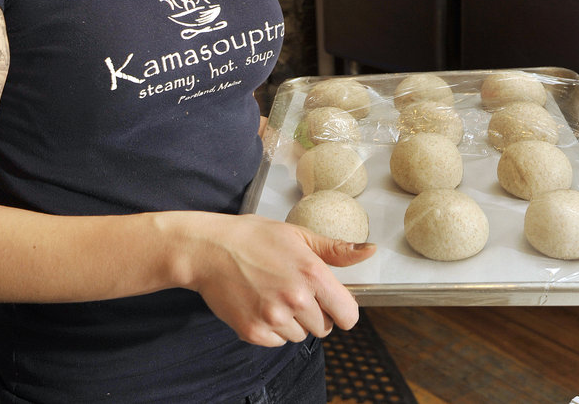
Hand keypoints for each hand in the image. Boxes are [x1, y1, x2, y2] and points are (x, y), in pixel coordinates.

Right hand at [185, 214, 375, 347]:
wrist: (208, 249)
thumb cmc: (252, 237)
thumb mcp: (296, 235)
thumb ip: (335, 250)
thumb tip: (369, 251)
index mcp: (312, 273)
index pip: (349, 315)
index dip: (342, 310)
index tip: (330, 301)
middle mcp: (296, 298)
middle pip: (324, 328)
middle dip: (314, 312)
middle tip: (292, 290)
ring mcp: (274, 317)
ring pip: (300, 336)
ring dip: (292, 321)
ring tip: (272, 294)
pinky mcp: (254, 332)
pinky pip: (277, 342)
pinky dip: (271, 329)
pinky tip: (258, 304)